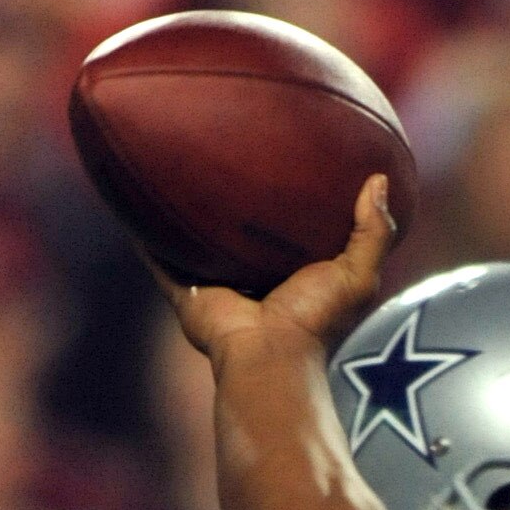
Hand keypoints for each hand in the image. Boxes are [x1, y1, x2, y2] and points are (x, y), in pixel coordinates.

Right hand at [158, 176, 394, 364]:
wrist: (271, 355)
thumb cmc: (317, 321)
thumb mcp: (359, 274)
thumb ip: (374, 231)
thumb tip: (379, 179)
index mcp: (290, 272)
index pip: (287, 230)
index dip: (287, 200)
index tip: (287, 160)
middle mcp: (250, 276)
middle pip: (238, 233)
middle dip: (232, 203)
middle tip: (227, 154)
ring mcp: (215, 283)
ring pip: (195, 241)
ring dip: (184, 214)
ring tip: (173, 170)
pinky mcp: (185, 290)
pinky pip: (158, 258)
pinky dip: (145, 235)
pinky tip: (131, 204)